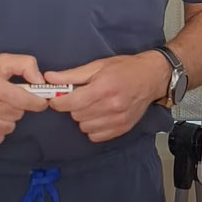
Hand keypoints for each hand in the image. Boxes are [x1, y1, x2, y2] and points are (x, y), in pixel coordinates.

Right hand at [0, 53, 49, 145]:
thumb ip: (26, 65)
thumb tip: (40, 81)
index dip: (37, 101)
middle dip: (17, 107)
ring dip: (7, 119)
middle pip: (18, 115)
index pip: (25, 100)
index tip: (40, 101)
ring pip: (9, 128)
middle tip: (7, 99)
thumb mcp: (2, 60)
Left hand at [44, 52, 170, 142]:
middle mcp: (111, 106)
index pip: (70, 102)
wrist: (152, 77)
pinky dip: (93, 127)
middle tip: (81, 97)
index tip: (56, 98)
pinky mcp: (122, 129)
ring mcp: (117, 120)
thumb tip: (49, 78)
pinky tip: (99, 115)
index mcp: (103, 88)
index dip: (58, 101)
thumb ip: (72, 74)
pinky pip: (95, 136)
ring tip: (92, 105)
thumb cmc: (125, 68)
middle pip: (76, 115)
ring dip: (83, 117)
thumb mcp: (98, 65)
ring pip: (84, 127)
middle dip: (73, 106)